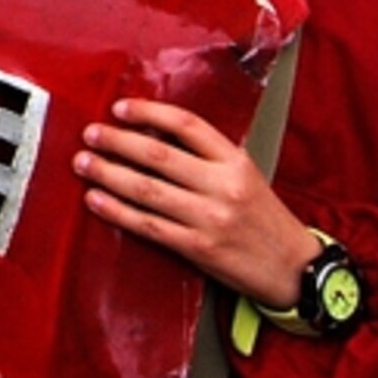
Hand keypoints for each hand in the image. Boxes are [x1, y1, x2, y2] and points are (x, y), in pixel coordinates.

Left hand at [76, 98, 321, 308]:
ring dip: (108, 173)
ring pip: (147, 190)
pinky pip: (148, 225)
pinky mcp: (198, 248)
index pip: (186, 125)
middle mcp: (223, 186)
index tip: (120, 108)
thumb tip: (151, 136)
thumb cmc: (265, 219)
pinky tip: (96, 199)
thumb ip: (207, 157)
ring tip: (83, 163)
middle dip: (117, 141)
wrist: (294, 269)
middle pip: (158, 155)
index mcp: (236, 161)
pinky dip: (117, 211)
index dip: (148, 113)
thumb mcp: (246, 176)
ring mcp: (209, 218)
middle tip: (90, 134)